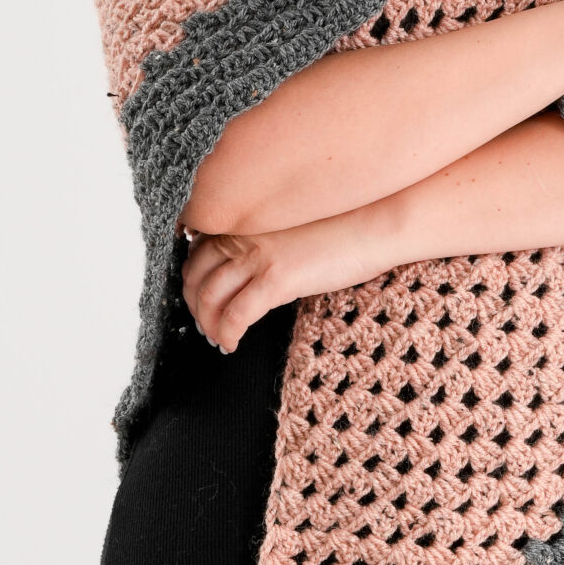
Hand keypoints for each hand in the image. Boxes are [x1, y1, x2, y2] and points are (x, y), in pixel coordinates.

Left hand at [182, 206, 390, 353]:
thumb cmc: (340, 226)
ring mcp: (256, 256)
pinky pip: (236, 315)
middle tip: (205, 325)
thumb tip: (247, 269)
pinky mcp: (276, 279)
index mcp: (244, 220)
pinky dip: (227, 333)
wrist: (372, 224)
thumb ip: (260, 240)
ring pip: (210, 297)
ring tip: (217, 338)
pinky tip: (232, 344)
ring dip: (208, 324)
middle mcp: (242, 234)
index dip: (191, 281)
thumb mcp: (286, 227)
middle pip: (196, 276)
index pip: (196, 253)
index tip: (198, 301)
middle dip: (194, 306)